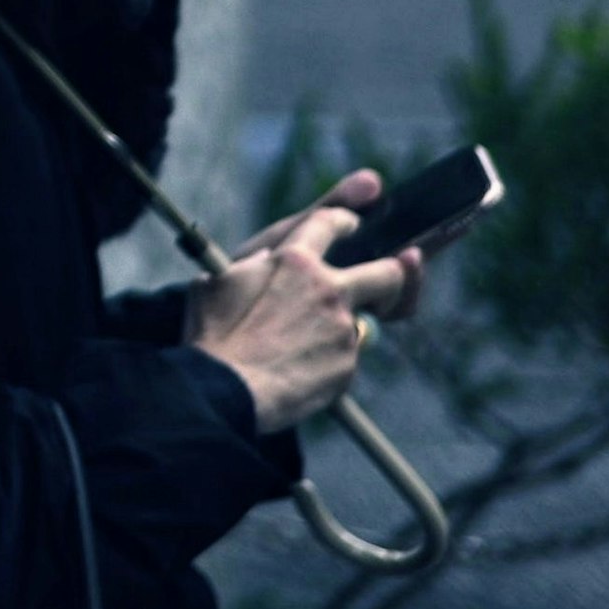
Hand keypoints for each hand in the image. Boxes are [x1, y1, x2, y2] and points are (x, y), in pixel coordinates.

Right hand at [192, 170, 419, 433]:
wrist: (223, 389)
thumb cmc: (213, 333)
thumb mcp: (217, 280)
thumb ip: (250, 265)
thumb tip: (264, 263)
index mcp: (294, 260)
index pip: (330, 221)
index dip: (344, 220)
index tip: (351, 225)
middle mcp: (328, 289)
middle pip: (388, 273)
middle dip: (396, 274)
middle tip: (385, 283)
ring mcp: (342, 329)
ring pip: (360, 322)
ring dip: (341, 327)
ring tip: (301, 344)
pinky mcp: (347, 365)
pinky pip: (345, 356)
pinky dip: (329, 360)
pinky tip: (298, 368)